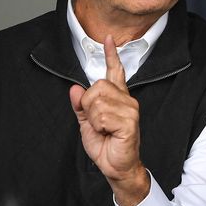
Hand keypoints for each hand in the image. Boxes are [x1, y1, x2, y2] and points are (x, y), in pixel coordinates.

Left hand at [69, 35, 149, 205]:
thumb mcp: (87, 124)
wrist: (116, 166)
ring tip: (104, 129)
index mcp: (117, 98)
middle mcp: (126, 100)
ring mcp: (130, 109)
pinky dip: (99, 127)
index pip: (115, 71)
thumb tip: (75, 89)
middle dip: (88, 106)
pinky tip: (109, 133)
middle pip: (97, 87)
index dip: (111, 55)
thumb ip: (81, 106)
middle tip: (97, 122)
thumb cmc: (106, 145)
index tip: (108, 39)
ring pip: (97, 102)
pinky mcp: (129, 121)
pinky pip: (102, 116)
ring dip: (94, 119)